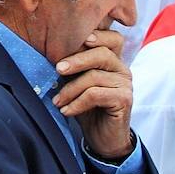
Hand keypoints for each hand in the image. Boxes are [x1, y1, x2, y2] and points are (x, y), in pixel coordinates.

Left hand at [52, 29, 133, 159]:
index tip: (78, 39)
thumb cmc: (86, 107)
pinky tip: (67, 110)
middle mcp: (122, 68)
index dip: (98, 34)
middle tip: (57, 69)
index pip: (113, 38)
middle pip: (101, 53)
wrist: (102, 138)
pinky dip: (77, 102)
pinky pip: (96, 94)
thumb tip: (48, 51)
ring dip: (70, 89)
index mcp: (112, 60)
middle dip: (76, 60)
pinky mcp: (124, 99)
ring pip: (94, 76)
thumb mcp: (76, 82)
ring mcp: (126, 84)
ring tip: (57, 101)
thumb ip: (71, 67)